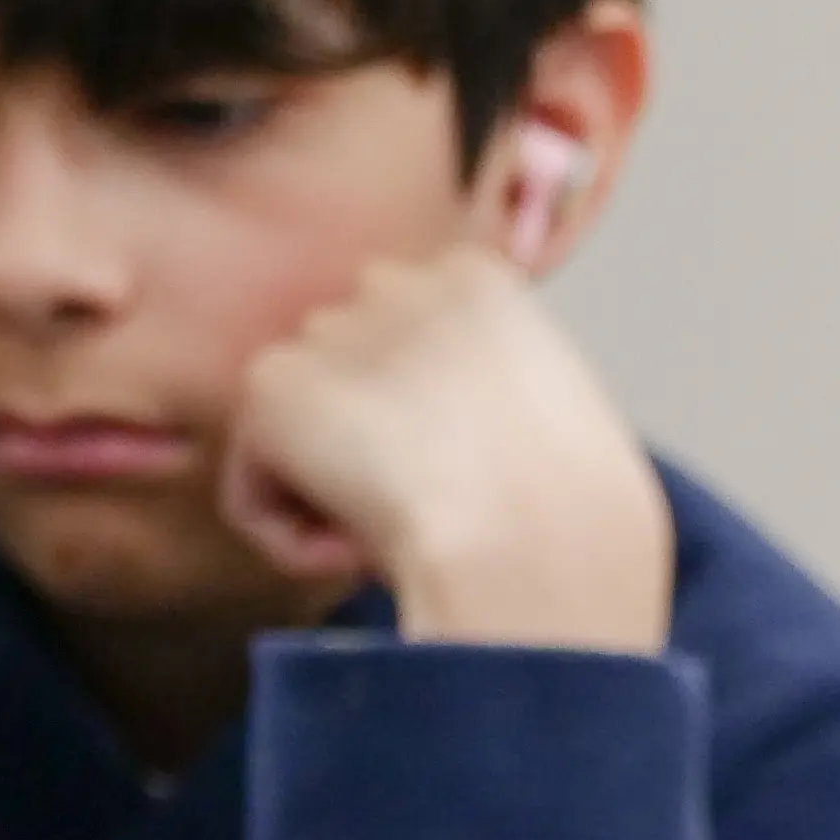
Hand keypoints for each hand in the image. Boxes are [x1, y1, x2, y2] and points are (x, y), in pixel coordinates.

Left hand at [221, 248, 671, 650]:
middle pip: (350, 381)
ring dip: (339, 499)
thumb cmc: (585, 531)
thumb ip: (502, 400)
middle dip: (374, 451)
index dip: (437, 434)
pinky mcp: (275, 387)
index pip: (416, 348)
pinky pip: (253, 491)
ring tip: (408, 541)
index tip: (476, 490)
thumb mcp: (572, 431)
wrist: (541, 553)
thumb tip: (447, 445)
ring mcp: (333, 331)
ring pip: (303, 437)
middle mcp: (400, 283)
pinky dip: (294, 541)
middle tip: (439, 519)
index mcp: (484, 283)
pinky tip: (361, 556)